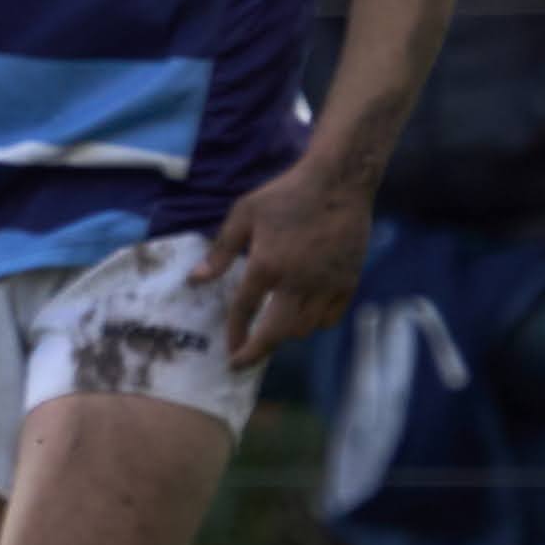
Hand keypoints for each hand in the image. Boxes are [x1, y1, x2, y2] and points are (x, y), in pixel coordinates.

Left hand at [202, 157, 376, 366]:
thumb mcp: (243, 215)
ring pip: (304, 329)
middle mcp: (297, 282)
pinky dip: (314, 324)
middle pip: (276, 333)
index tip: (230, 353)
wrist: (338, 183)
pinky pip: (329, 318)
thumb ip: (220, 251)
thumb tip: (195, 280)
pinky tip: (302, 317)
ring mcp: (326, 285)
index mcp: (266, 266)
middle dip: (257, 352)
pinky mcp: (348, 282)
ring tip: (270, 332)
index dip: (235, 335)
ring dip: (284, 336)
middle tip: (244, 361)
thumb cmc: (286, 195)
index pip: (244, 311)